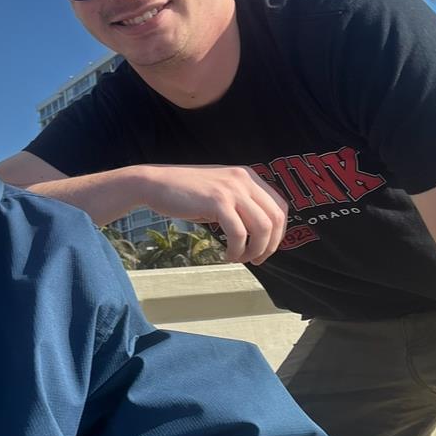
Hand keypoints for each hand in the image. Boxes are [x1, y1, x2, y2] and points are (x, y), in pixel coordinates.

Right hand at [136, 164, 288, 264]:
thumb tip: (257, 232)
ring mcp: (231, 189)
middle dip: (270, 245)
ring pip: (262, 228)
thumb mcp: (218, 192)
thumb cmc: (184, 192)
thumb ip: (239, 204)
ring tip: (238, 258)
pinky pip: (239, 234)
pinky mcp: (217, 202)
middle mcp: (243, 180)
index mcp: (247, 176)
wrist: (154, 183)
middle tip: (255, 260)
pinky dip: (236, 250)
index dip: (279, 232)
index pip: (280, 206)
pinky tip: (226, 255)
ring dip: (254, 250)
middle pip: (275, 219)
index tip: (266, 248)